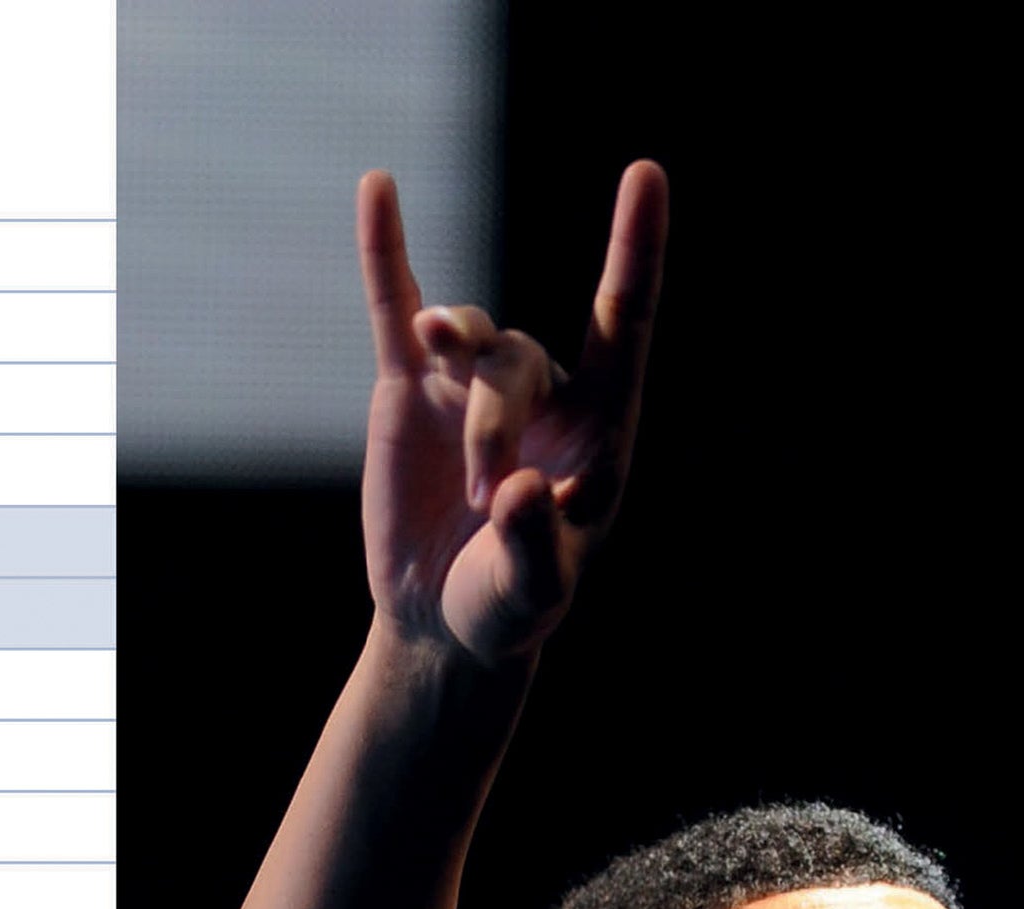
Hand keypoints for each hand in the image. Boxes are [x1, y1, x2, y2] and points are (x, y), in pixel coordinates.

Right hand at [356, 161, 667, 665]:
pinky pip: (396, 310)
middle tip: (481, 498)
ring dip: (459, 393)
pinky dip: (387, 254)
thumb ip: (533, 548)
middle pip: (518, 361)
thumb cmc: (508, 606)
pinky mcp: (410, 390)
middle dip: (494, 426)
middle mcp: (541, 393)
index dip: (634, 253)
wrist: (444, 620)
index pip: (622, 328)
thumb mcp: (530, 595)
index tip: (644, 174)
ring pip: (467, 347)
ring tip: (456, 469)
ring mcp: (470, 383)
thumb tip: (519, 489)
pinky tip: (379, 190)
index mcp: (595, 432)